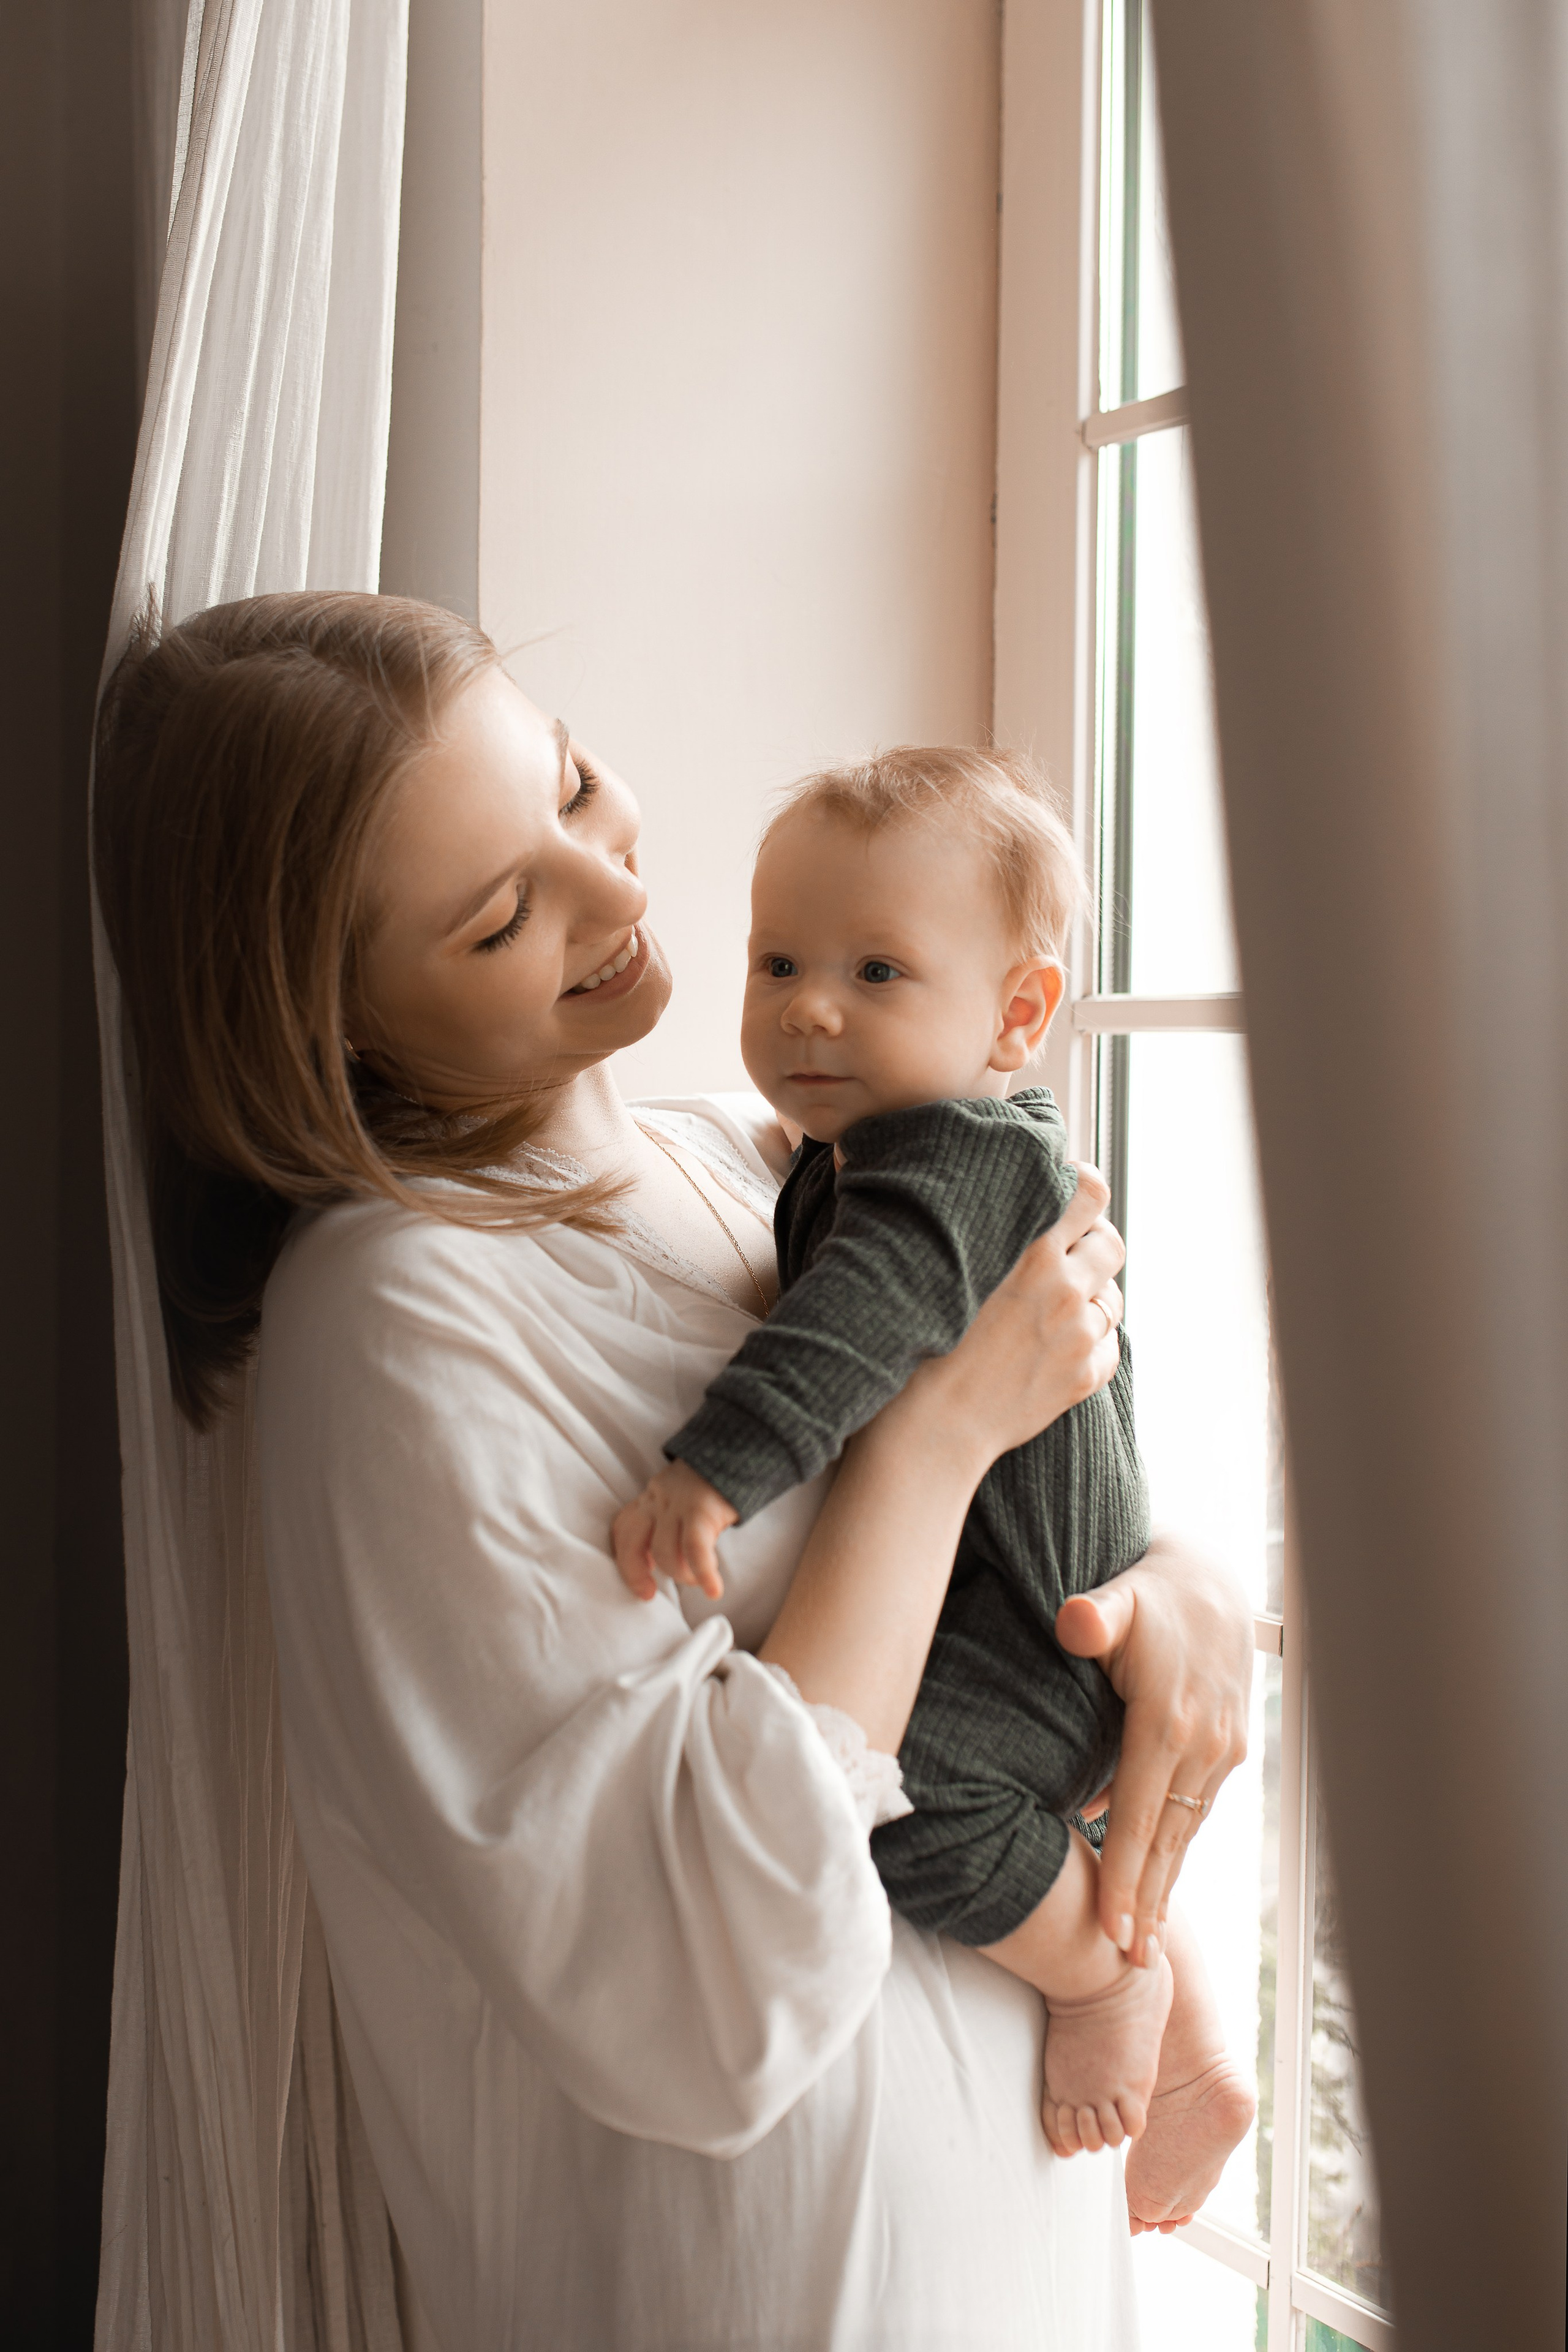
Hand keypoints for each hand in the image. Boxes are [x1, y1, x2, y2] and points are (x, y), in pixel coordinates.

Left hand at [612, 1460, 738, 1601]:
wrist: (741, 1450)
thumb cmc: (714, 1483)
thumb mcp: (681, 1498)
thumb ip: (668, 1521)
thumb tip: (661, 1560)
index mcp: (651, 1497)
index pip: (623, 1527)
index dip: (624, 1557)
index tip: (640, 1579)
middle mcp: (658, 1499)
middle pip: (631, 1541)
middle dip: (634, 1574)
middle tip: (649, 1594)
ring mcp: (677, 1504)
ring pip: (664, 1551)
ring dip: (680, 1575)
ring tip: (696, 1581)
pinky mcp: (701, 1510)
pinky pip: (695, 1550)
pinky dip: (703, 1575)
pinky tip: (714, 1590)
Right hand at [901, 1161, 1125, 1470]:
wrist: (931, 1427)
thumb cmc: (921, 1345)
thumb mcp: (948, 1270)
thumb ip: (987, 1234)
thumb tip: (1002, 1205)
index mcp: (1030, 1252)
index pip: (1089, 1193)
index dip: (1085, 1188)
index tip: (1072, 1191)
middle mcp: (1064, 1289)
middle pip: (1111, 1244)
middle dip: (1093, 1244)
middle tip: (1065, 1255)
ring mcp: (1078, 1335)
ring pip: (1111, 1299)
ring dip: (1089, 1298)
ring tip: (1049, 1312)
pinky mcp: (1084, 1376)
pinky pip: (1108, 1344)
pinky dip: (1089, 1342)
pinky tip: (1053, 1348)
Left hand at [1056, 1535, 1252, 1966]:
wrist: (1212, 1582)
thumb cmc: (1150, 1592)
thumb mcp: (1119, 1596)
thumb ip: (1094, 1616)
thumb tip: (1074, 1622)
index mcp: (1169, 1721)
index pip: (1139, 1816)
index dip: (1125, 1877)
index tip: (1112, 1932)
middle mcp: (1204, 1745)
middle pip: (1167, 1840)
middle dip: (1148, 1903)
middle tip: (1129, 1964)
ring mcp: (1222, 1750)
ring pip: (1185, 1832)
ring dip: (1165, 1885)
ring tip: (1144, 1945)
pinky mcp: (1228, 1749)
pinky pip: (1195, 1811)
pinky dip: (1176, 1850)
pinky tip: (1158, 1881)